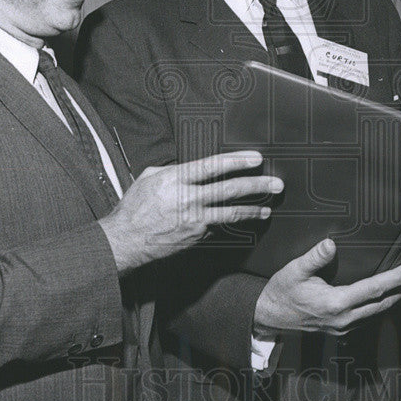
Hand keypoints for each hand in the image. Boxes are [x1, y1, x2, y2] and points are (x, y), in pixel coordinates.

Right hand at [99, 150, 281, 272]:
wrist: (124, 241)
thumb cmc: (134, 207)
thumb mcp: (149, 178)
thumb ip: (173, 170)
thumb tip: (192, 168)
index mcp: (176, 180)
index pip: (213, 167)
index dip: (237, 161)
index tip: (256, 158)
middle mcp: (188, 200)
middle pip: (229, 191)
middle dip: (256, 186)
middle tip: (276, 184)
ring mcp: (194, 221)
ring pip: (230, 214)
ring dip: (252, 210)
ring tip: (267, 208)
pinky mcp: (195, 238)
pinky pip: (217, 228)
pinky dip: (229, 224)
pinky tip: (240, 222)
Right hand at [253, 238, 400, 336]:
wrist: (270, 317)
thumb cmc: (282, 292)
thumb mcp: (294, 270)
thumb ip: (314, 257)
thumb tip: (331, 243)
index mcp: (336, 303)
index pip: (374, 289)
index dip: (396, 278)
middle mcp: (344, 319)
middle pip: (383, 304)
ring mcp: (343, 327)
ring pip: (377, 313)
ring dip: (395, 298)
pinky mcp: (341, 329)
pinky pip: (368, 317)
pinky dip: (381, 306)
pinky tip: (385, 297)